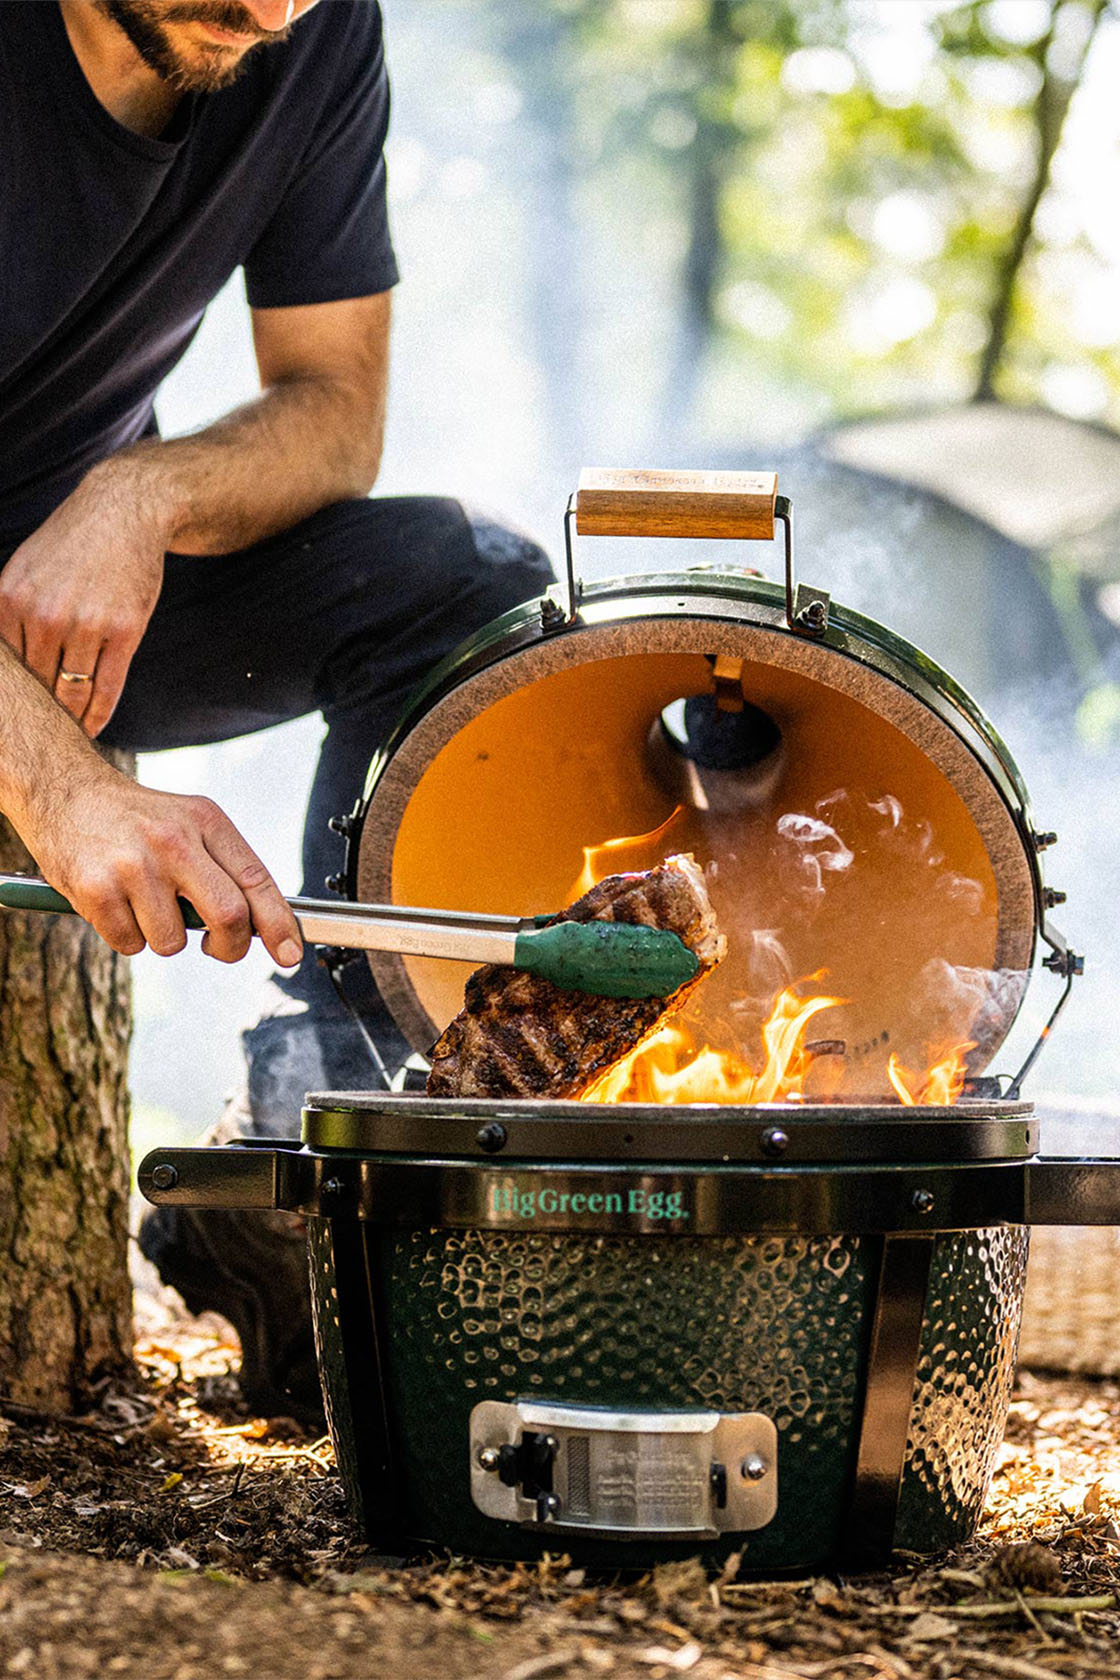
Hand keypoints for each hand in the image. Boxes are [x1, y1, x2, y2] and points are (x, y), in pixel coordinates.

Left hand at [0, 464, 167, 737]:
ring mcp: (86, 623)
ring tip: (67, 740)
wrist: (123, 512)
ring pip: (70, 692)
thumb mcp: (24, 570)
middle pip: (36, 684)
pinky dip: (99, 714)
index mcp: (10, 600)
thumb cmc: (72, 545)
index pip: (6, 668)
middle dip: (38, 716)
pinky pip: (107, 686)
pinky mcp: (124, 630)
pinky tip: (93, 729)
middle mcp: (44, 614)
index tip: (15, 726)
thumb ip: (9, 614)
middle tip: (39, 744)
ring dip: (69, 721)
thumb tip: (4, 666)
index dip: (12, 700)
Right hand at [24, 761, 302, 967]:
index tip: (290, 953)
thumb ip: (224, 867)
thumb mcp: (190, 822)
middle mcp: (173, 840)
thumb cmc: (136, 819)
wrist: (64, 790)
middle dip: (229, 946)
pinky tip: (115, 902)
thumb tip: (262, 926)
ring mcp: (133, 865)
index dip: (278, 924)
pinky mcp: (95, 888)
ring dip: (164, 937)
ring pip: (173, 941)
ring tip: (145, 902)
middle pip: (228, 917)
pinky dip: (127, 936)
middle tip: (215, 945)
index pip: (256, 880)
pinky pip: (130, 945)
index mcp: (206, 821)